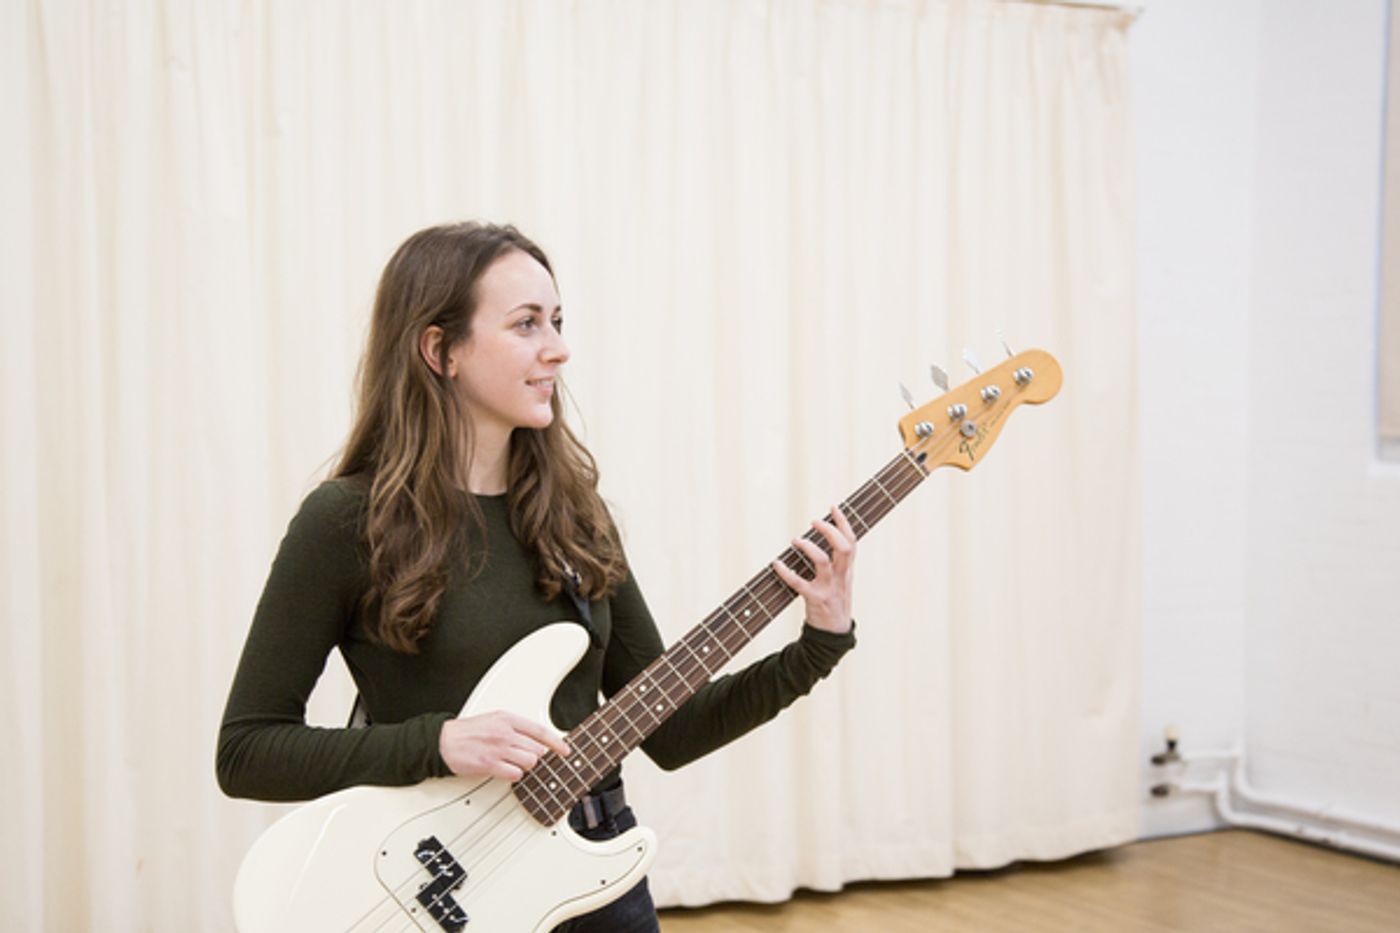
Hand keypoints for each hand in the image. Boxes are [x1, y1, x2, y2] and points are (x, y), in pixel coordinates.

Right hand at [438, 710, 570, 781]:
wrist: (444, 741)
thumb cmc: (469, 732)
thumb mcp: (495, 720)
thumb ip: (517, 728)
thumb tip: (538, 741)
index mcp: (508, 718)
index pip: (540, 730)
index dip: (557, 742)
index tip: (566, 750)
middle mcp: (505, 732)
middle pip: (537, 750)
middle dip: (535, 756)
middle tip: (523, 757)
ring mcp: (498, 748)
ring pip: (529, 762)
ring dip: (524, 766)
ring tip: (511, 762)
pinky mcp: (490, 764)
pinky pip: (515, 775)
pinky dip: (513, 775)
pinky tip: (504, 770)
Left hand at [771, 504, 855, 634]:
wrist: (834, 634)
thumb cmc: (834, 602)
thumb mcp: (842, 581)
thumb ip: (837, 562)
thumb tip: (823, 536)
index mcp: (847, 571)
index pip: (852, 542)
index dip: (844, 523)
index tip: (833, 507)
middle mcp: (841, 577)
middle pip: (843, 548)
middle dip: (830, 530)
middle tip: (814, 521)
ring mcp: (828, 588)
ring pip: (823, 562)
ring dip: (808, 547)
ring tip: (795, 540)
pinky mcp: (814, 599)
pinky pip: (799, 583)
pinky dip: (786, 572)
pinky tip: (776, 564)